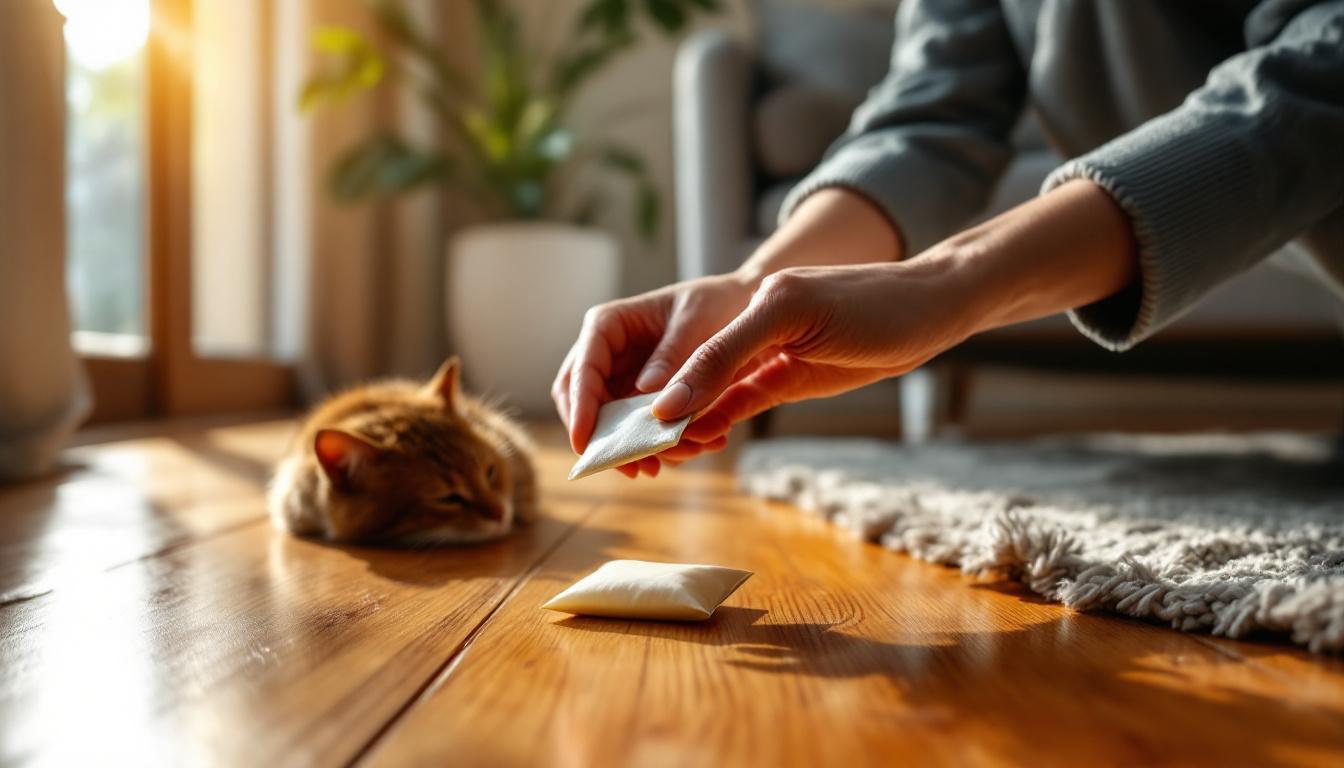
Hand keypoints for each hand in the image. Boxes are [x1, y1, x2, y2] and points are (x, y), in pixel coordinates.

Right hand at [551, 272, 753, 476]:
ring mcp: (624, 381)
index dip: (580, 406)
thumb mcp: (700, 322)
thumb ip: (678, 357)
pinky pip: (639, 431)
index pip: (584, 368)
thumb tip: (653, 401)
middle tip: (632, 467)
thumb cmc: (720, 301)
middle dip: (604, 437)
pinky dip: (657, 446)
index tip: (585, 442)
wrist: (747, 307)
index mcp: (610, 325)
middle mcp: (608, 355)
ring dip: (634, 448)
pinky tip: (687, 450)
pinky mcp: (644, 403)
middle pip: (583, 403)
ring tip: (667, 462)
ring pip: (610, 425)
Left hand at [651, 178, 1138, 459]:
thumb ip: (742, 394)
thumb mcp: (797, 375)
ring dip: (656, 408)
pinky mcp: (788, 305)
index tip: (613, 446)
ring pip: (694, 359)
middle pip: (670, 360)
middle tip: (605, 453)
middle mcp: (746, 304)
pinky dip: (698, 387)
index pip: (676, 365)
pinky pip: (731, 350)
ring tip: (629, 453)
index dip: (636, 402)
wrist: (934, 302)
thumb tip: (691, 428)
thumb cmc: (872, 336)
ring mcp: (766, 301)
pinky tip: (669, 423)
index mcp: (741, 320)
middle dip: (626, 405)